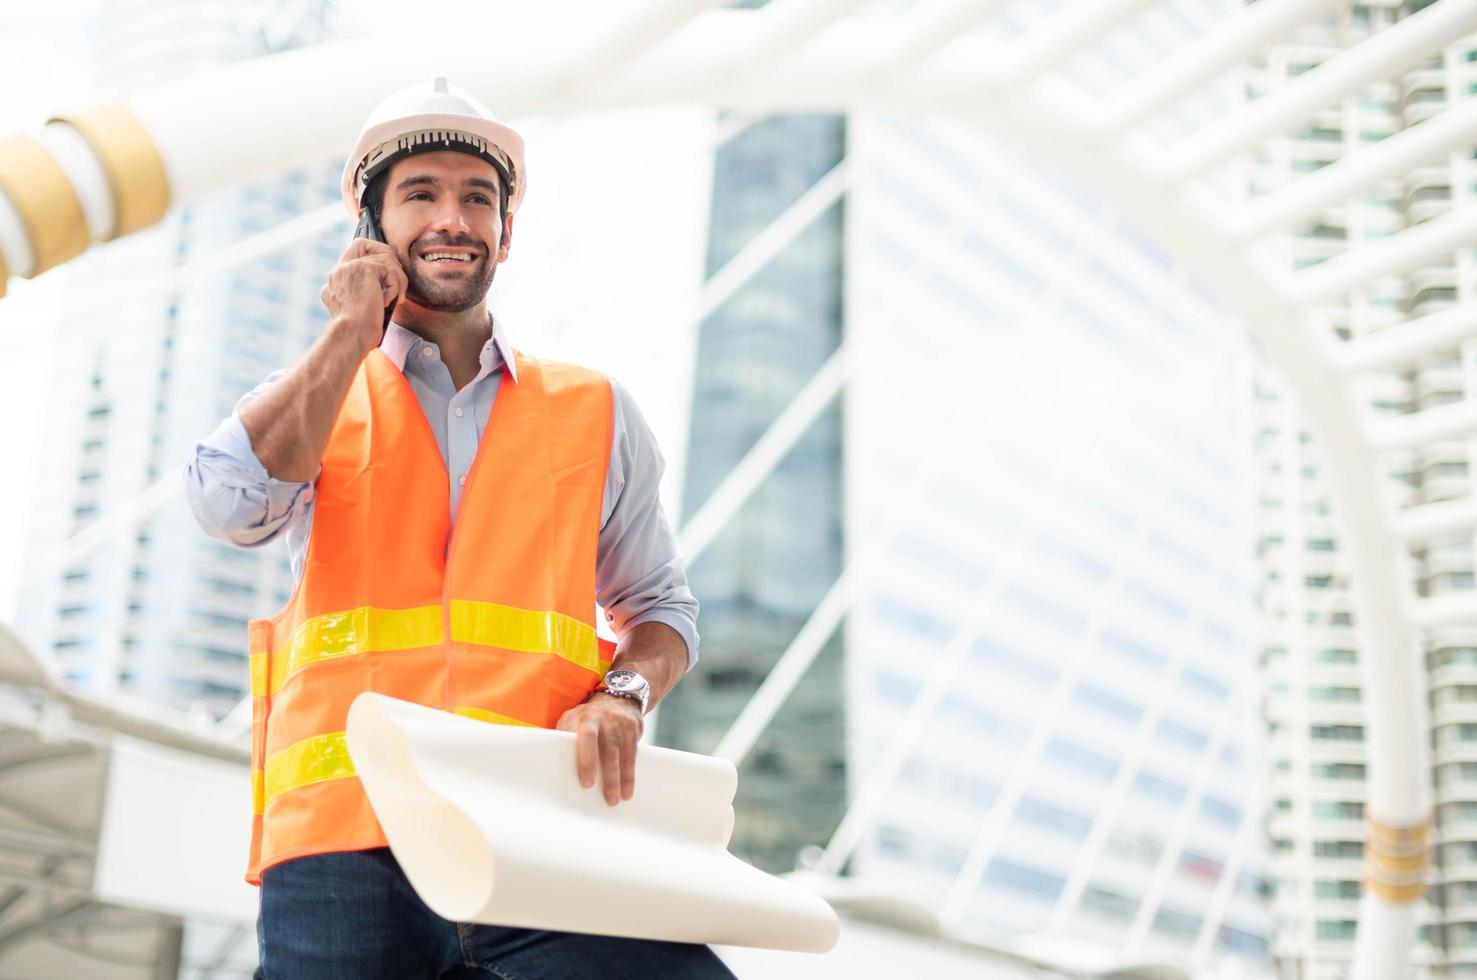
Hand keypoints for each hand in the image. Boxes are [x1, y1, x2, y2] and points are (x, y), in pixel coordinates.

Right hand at [320, 239, 407, 354]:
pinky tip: (388, 302)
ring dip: (398, 279)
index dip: (372, 255)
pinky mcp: (363, 269)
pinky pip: (390, 268)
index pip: (353, 253)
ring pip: (385, 257)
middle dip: (388, 260)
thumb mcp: (359, 308)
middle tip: (396, 283)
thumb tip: (387, 288)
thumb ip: (364, 291)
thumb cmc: (359, 331)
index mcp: (335, 281)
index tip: (387, 271)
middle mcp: (339, 271)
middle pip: (367, 244)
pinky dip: (395, 286)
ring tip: (396, 299)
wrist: (352, 334)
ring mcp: (349, 267)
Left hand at [555, 694, 643, 805]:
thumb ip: (564, 737)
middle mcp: (605, 719)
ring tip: (617, 800)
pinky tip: (628, 791)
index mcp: (585, 718)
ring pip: (622, 754)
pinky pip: (633, 754)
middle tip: (607, 798)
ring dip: (621, 779)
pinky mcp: (633, 729)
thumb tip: (549, 764)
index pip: (587, 737)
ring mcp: (621, 723)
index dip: (587, 760)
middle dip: (608, 775)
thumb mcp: (572, 720)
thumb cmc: (587, 718)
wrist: (617, 698)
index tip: (586, 783)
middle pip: (608, 749)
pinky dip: (630, 774)